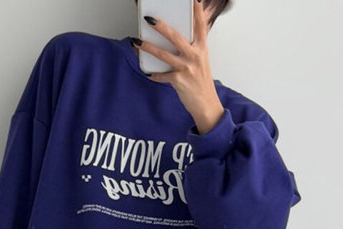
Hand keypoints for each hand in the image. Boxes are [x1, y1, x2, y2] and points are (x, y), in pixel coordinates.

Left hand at [135, 0, 224, 134]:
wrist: (206, 104)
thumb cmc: (201, 82)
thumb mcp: (201, 62)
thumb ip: (192, 49)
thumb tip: (175, 39)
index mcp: (202, 49)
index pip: (200, 26)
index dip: (196, 12)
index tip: (192, 0)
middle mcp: (195, 56)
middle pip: (176, 37)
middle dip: (161, 27)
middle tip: (149, 19)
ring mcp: (187, 68)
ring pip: (164, 55)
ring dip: (148, 47)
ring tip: (137, 41)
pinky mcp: (179, 81)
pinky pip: (162, 75)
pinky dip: (154, 75)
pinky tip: (148, 72)